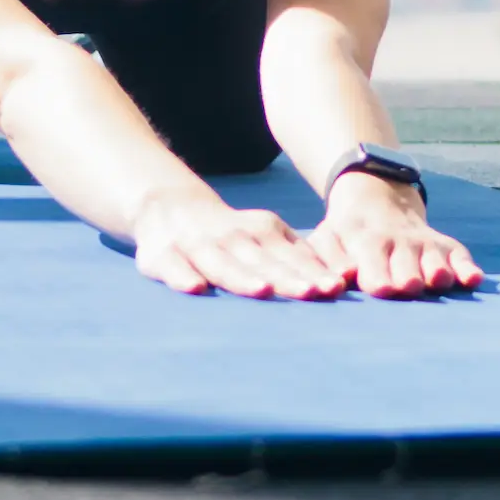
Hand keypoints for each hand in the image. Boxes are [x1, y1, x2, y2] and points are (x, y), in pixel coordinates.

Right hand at [130, 192, 349, 299]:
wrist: (165, 206)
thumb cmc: (229, 234)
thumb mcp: (263, 234)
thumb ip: (295, 256)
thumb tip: (338, 281)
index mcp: (259, 231)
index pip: (290, 256)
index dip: (311, 272)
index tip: (334, 288)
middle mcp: (230, 237)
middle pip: (261, 262)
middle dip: (286, 278)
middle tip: (311, 293)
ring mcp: (195, 246)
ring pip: (221, 264)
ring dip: (242, 278)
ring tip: (262, 290)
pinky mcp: (161, 255)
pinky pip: (171, 266)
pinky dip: (181, 276)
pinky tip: (194, 288)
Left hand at [311, 175, 483, 298]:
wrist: (376, 197)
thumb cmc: (346, 233)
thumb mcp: (326, 238)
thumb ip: (328, 260)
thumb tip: (341, 279)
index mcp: (368, 242)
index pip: (376, 264)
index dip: (379, 279)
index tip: (381, 289)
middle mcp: (401, 244)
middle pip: (410, 272)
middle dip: (409, 281)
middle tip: (407, 288)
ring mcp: (427, 245)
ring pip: (437, 266)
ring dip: (438, 275)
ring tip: (435, 281)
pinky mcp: (448, 248)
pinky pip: (462, 259)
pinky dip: (468, 270)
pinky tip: (471, 279)